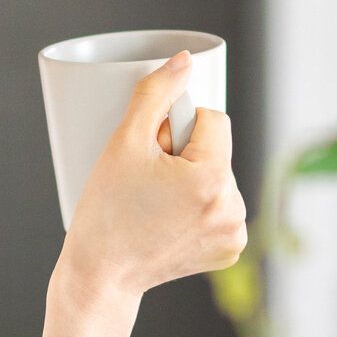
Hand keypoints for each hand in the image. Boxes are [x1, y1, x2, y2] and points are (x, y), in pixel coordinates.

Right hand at [59, 51, 246, 300]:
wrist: (101, 276)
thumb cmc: (106, 211)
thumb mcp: (124, 143)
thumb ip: (156, 93)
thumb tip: (185, 60)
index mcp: (214, 179)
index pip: (213, 120)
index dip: (177, 129)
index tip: (152, 154)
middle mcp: (233, 208)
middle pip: (215, 150)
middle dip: (184, 155)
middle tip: (147, 183)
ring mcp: (235, 233)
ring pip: (218, 176)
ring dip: (192, 180)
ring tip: (155, 204)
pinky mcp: (229, 249)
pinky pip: (220, 205)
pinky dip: (198, 206)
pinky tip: (169, 222)